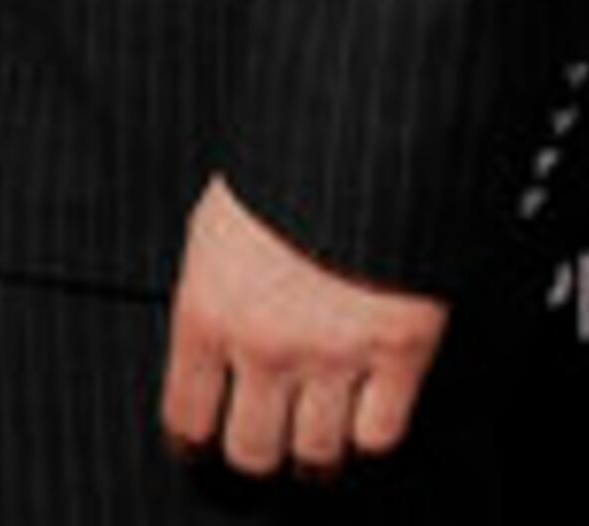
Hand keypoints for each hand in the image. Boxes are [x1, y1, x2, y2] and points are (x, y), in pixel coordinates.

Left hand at [160, 175, 445, 481]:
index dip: (196, 439)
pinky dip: (371, 435)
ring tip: (317, 433)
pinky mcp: (400, 350)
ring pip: (318, 456)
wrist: (356, 133)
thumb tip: (206, 354)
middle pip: (253, 453)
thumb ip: (211, 297)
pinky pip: (380, 436)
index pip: (188, 417)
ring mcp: (335, 353)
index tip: (203, 444)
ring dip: (316, 450)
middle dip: (258, 450)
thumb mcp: (215, 227)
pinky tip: (364, 416)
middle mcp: (266, 343)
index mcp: (207, 309)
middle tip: (266, 439)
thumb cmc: (279, 168)